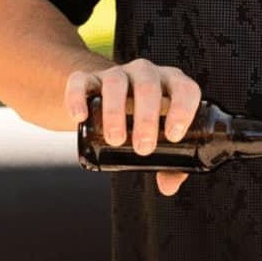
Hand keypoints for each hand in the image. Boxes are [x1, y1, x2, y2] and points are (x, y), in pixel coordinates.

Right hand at [64, 58, 200, 195]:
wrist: (107, 100)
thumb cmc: (143, 122)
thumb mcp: (159, 138)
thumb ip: (170, 165)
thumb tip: (168, 187)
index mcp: (171, 85)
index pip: (184, 89)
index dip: (182, 110)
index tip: (173, 137)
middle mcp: (145, 73)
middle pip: (148, 86)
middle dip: (147, 118)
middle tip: (143, 149)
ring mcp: (115, 74)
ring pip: (116, 82)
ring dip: (115, 112)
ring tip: (115, 141)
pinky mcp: (88, 78)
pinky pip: (80, 81)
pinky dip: (78, 97)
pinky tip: (80, 118)